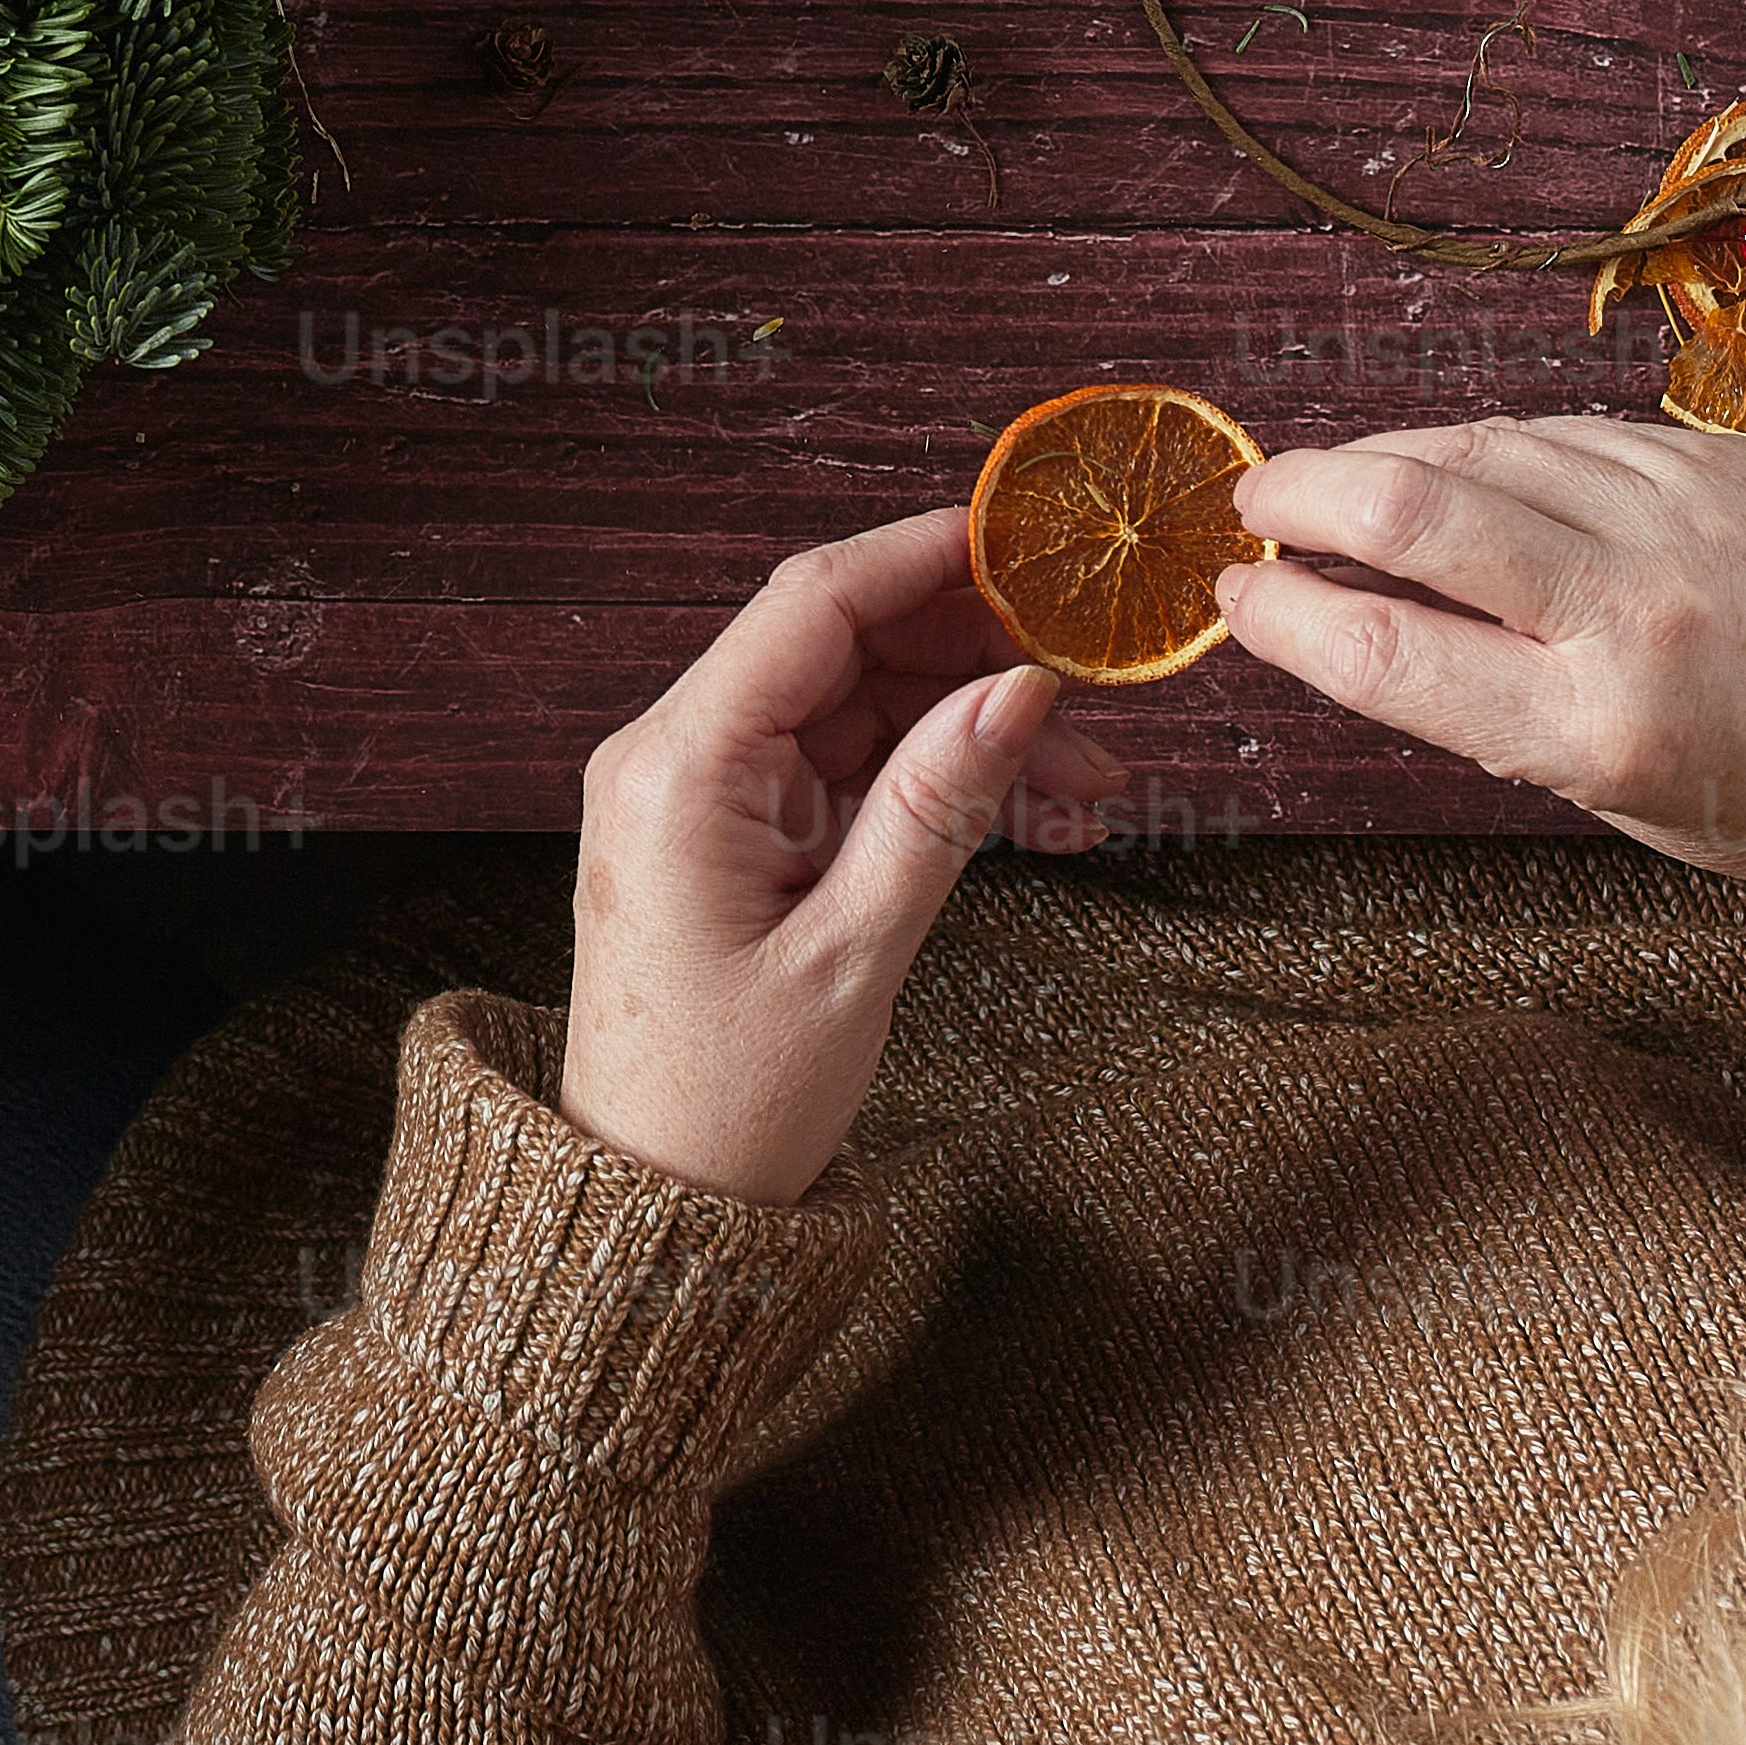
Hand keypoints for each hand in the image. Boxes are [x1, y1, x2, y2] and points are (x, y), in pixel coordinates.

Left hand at [559, 510, 1140, 1202]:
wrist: (651, 1206)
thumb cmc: (729, 1102)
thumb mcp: (853, 952)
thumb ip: (935, 806)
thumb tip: (1020, 687)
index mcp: (679, 768)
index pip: (810, 606)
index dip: (922, 556)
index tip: (1025, 538)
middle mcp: (675, 757)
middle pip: (839, 645)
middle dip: (971, 652)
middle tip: (1094, 679)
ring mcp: (701, 794)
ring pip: (856, 707)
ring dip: (970, 727)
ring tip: (1092, 782)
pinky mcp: (730, 833)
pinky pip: (844, 768)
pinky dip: (933, 781)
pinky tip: (1035, 814)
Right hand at [1217, 410, 1745, 885]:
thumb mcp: (1629, 800)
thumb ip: (1501, 706)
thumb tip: (1367, 619)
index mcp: (1602, 729)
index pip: (1380, 647)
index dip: (1277, 615)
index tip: (1231, 598)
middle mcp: (1636, 610)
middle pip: (1413, 507)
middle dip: (1302, 493)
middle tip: (1253, 505)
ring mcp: (1683, 516)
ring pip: (1484, 446)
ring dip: (1386, 455)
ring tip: (1334, 479)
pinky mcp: (1720, 459)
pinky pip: (1569, 432)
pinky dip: (1494, 446)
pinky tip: (1460, 463)